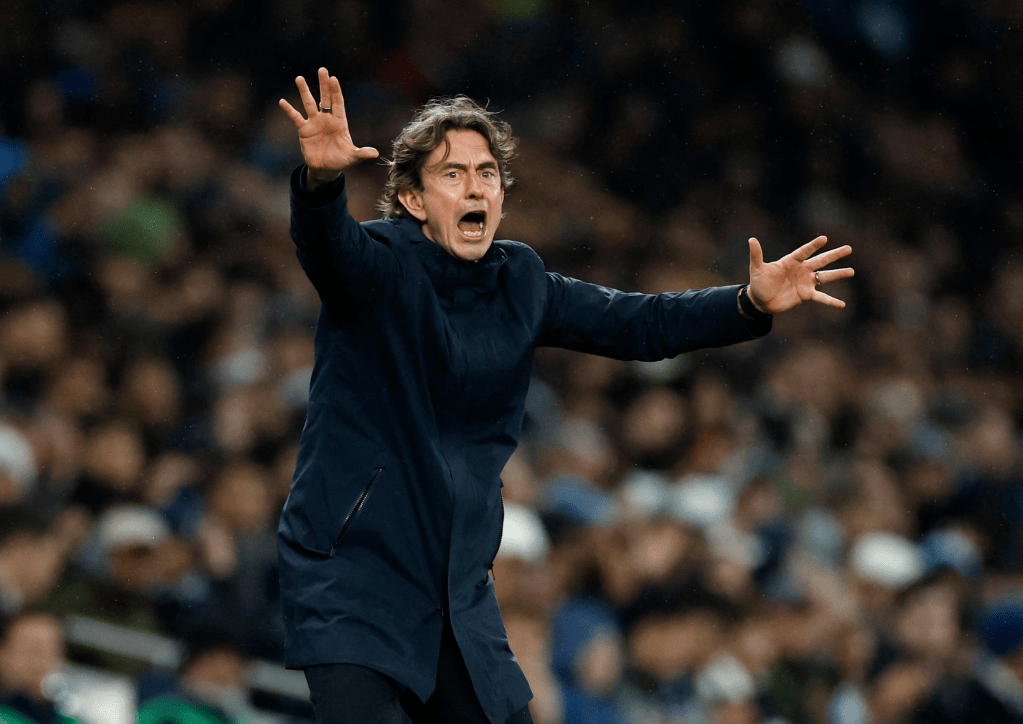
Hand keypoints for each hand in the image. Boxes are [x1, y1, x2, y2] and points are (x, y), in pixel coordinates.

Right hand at [278, 67, 378, 186]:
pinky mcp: (304, 130)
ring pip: (309, 104)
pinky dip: (289, 110)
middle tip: (322, 70)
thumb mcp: (353, 157)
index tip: (334, 79)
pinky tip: (282, 101)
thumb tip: (375, 153)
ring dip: (305, 91)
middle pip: (325, 98)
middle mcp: (327, 119)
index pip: (338, 103)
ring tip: (299, 78)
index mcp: (340, 122)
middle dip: (324, 85)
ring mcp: (315, 123)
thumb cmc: (341, 160)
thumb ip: (362, 154)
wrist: (326, 169)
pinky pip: (296, 118)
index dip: (336, 92)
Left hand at [747, 235, 853, 313]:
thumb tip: (751, 240)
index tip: (824, 238)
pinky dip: (831, 301)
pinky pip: (821, 298)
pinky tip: (842, 304)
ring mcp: (806, 282)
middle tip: (849, 248)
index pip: (804, 251)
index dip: (813, 246)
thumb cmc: (759, 283)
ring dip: (838, 274)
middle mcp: (802, 270)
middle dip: (834, 255)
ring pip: (825, 277)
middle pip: (821, 260)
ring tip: (852, 271)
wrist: (761, 301)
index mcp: (791, 261)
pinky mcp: (806, 295)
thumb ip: (756, 255)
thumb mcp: (757, 268)